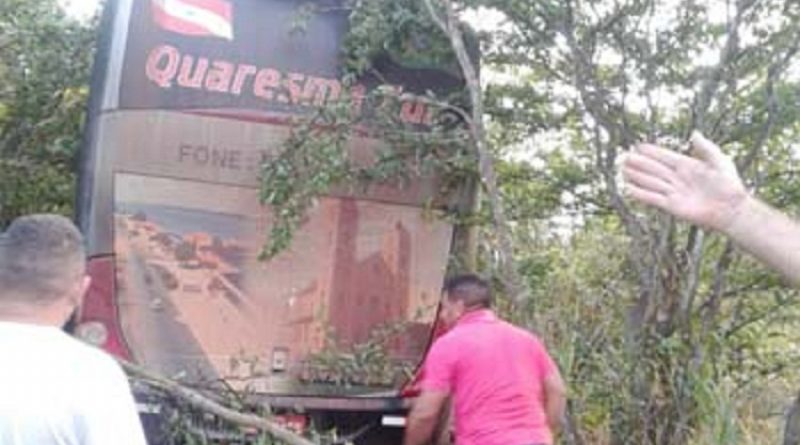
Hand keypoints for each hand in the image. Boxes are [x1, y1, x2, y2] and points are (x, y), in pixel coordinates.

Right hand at [622, 131, 748, 231]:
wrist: (732, 209)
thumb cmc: (730, 185)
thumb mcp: (720, 161)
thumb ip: (706, 148)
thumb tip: (694, 133)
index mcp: (688, 166)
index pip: (665, 157)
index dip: (652, 152)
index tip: (638, 146)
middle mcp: (678, 178)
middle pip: (654, 169)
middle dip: (640, 163)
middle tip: (625, 157)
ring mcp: (674, 192)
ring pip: (651, 182)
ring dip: (637, 176)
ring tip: (623, 170)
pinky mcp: (672, 206)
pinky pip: (653, 198)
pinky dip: (641, 194)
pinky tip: (629, 189)